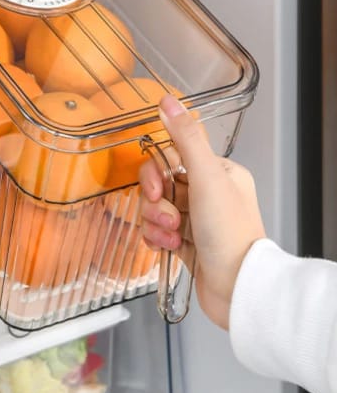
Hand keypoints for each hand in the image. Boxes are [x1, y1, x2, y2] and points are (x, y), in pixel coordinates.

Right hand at [139, 94, 265, 329]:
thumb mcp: (207, 179)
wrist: (238, 289)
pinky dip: (156, 238)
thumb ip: (184, 139)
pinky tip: (167, 247)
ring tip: (173, 237)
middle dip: (156, 202)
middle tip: (169, 216)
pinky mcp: (185, 242)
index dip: (155, 173)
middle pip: (158, 183)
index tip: (158, 188)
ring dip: (156, 222)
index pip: (169, 157)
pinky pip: (155, 230)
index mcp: (218, 172)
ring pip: (154, 208)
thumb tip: (168, 102)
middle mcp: (207, 193)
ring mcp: (195, 219)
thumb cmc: (230, 235)